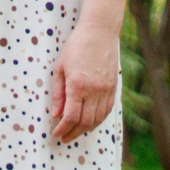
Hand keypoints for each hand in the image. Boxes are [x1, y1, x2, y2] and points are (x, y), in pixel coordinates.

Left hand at [48, 21, 120, 142]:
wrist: (100, 32)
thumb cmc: (76, 47)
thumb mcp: (60, 68)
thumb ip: (58, 94)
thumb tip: (55, 114)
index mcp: (78, 85)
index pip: (71, 116)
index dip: (63, 128)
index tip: (56, 133)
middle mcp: (94, 90)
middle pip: (85, 122)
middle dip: (73, 133)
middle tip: (64, 137)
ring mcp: (106, 89)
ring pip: (97, 119)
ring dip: (85, 129)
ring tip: (75, 132)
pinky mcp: (114, 87)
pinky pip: (107, 110)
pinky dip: (98, 120)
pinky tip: (90, 123)